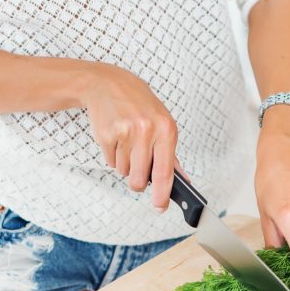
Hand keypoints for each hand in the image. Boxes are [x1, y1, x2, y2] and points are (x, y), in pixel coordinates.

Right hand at [82, 63, 178, 210]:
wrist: (108, 84)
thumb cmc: (139, 105)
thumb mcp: (162, 123)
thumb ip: (171, 155)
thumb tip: (182, 180)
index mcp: (166, 129)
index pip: (165, 172)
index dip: (162, 194)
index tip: (160, 207)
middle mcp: (147, 131)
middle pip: (140, 180)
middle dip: (137, 182)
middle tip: (137, 168)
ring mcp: (126, 132)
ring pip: (124, 172)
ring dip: (125, 164)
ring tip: (127, 142)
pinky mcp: (107, 135)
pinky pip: (110, 162)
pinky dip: (113, 156)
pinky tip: (116, 137)